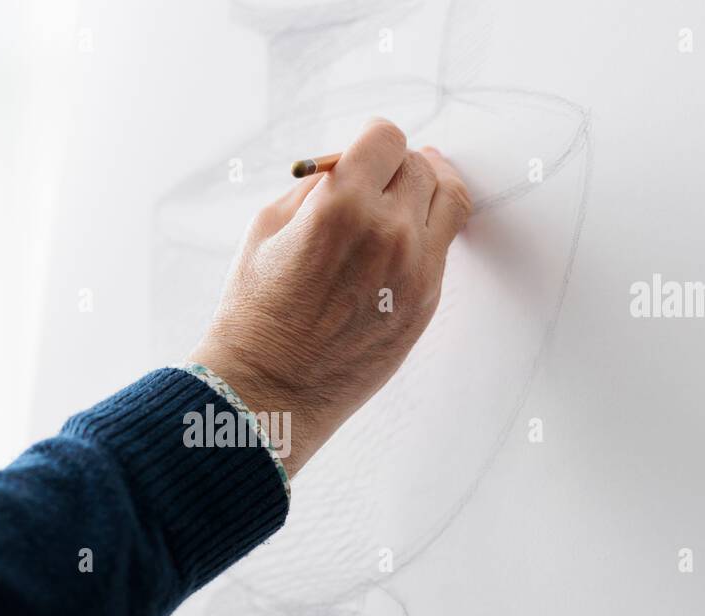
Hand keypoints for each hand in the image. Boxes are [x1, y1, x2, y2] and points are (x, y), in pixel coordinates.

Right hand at [188, 118, 471, 477]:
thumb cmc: (255, 311)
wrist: (269, 388)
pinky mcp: (426, 303)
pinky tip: (403, 239)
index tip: (362, 155)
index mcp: (343, 206)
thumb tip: (350, 168)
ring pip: (449, 200)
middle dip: (397, 166)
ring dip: (428, 191)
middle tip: (379, 179)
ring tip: (410, 195)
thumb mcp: (267, 228)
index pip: (387, 138)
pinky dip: (428, 232)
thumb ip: (316, 188)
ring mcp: (416, 270)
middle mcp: (389, 232)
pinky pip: (443, 246)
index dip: (371, 142)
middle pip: (421, 166)